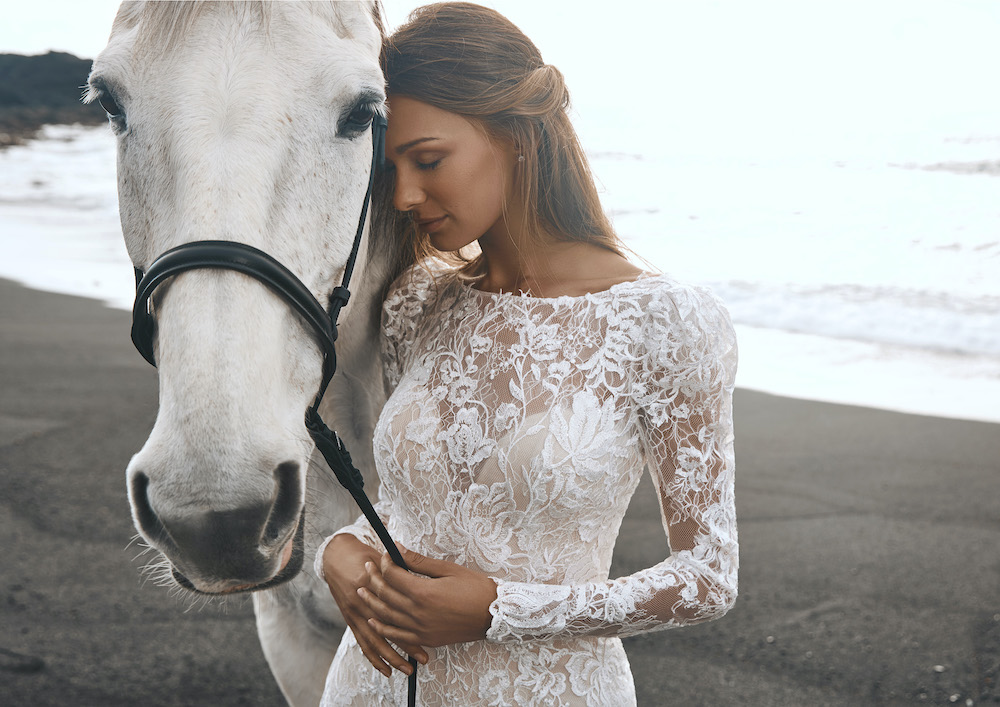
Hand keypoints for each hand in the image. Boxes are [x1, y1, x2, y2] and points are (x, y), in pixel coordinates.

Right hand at [321, 534, 427, 676]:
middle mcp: (362, 599)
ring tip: (408, 669)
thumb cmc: (365, 554)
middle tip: (424, 658)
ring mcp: (354, 611)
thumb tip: (422, 580)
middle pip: (387, 627)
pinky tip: (386, 670)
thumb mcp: (384, 556)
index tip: (432, 632)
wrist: (336, 556)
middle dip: (407, 645)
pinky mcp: (349, 619)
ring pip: (375, 640)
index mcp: (373, 581)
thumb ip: (401, 567)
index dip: (413, 621)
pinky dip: (374, 658)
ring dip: (391, 657)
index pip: (395, 605)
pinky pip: (362, 642)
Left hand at [358, 546, 498, 647]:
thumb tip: (398, 548)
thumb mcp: (448, 569)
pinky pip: (398, 637)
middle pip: (386, 595)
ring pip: (387, 617)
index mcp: (423, 592)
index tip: (385, 554)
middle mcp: (418, 613)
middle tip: (367, 567)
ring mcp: (421, 629)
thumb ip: (420, 562)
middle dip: (374, 579)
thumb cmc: (474, 588)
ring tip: (361, 592)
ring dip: (371, 603)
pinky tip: (374, 622)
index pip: (393, 575)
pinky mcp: (426, 640)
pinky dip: (384, 629)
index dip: (386, 563)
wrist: (493, 614)